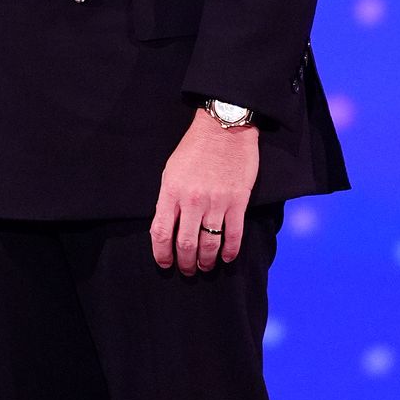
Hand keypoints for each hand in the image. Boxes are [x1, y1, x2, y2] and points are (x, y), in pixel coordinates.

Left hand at [150, 107, 259, 274]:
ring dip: (206, 261)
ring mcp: (216, 203)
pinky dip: (230, 252)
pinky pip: (234, 236)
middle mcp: (192, 201)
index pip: (161, 233)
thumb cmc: (194, 149)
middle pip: (186, 244)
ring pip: (210, 245)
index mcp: (171, 192)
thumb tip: (167, 228)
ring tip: (205, 267)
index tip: (164, 263)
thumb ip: (168, 199)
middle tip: (187, 270)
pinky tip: (226, 258)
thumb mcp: (171, 171)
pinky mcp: (238, 202)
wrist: (223, 129)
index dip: (162, 254)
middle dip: (185, 263)